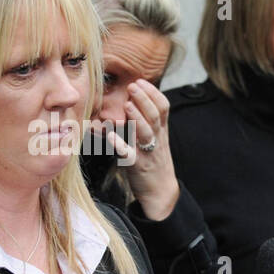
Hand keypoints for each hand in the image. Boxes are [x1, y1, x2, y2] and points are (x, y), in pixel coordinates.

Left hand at [104, 80, 179, 220]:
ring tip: (128, 105)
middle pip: (155, 116)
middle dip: (144, 99)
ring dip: (137, 118)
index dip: (153, 93)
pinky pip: (129, 154)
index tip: (141, 81)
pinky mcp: (137, 166)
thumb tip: (129, 102)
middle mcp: (157, 139)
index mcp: (161, 131)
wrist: (161, 192)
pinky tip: (110, 136)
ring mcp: (147, 152)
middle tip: (133, 86)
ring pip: (146, 132)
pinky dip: (119, 145)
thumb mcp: (155, 140)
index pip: (163, 107)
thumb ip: (146, 122)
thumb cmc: (153, 163)